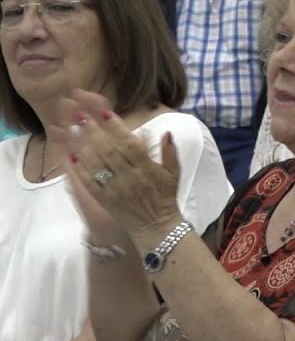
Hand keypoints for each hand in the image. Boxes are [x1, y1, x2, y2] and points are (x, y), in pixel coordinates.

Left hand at [53, 90, 182, 236]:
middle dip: (94, 132)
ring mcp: (116, 189)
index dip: (117, 128)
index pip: (130, 144)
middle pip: (109, 151)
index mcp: (148, 169)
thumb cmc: (165, 197)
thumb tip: (166, 133)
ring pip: (97, 165)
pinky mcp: (105, 200)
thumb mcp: (174, 174)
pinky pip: (91, 183)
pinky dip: (81, 169)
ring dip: (84, 146)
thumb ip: (170, 153)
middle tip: (81, 115)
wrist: (157, 227)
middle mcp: (130, 178)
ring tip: (74, 129)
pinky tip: (73, 155)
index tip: (105, 113)